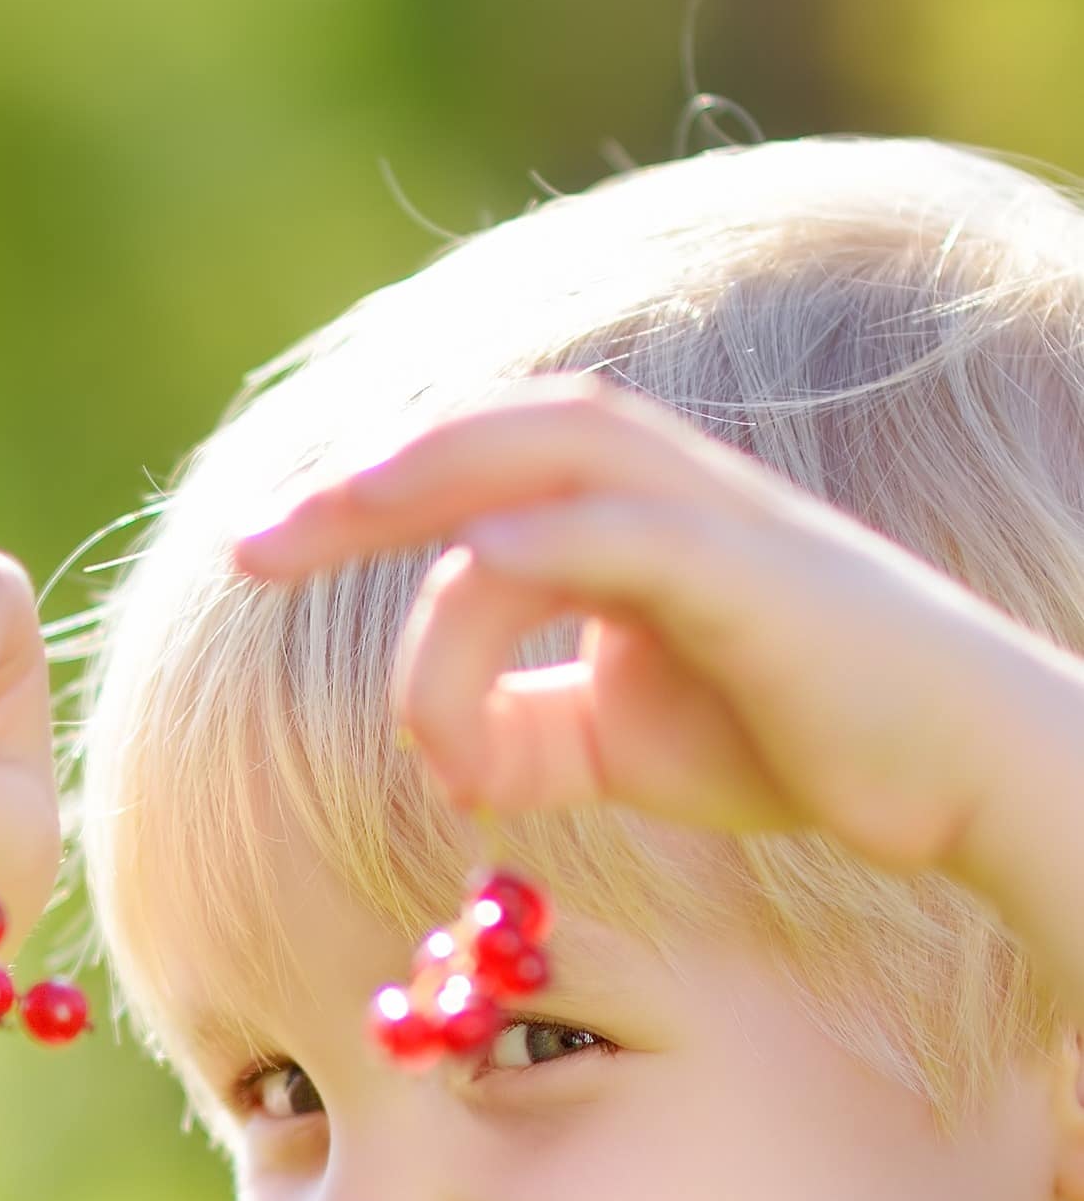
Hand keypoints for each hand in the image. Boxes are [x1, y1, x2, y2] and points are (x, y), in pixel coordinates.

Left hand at [228, 370, 1062, 886]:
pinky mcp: (748, 572)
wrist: (946, 769)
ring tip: (329, 526)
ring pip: (547, 453)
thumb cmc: (789, 741)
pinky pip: (618, 538)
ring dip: (426, 480)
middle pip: (493, 432)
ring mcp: (707, 519)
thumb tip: (433, 746)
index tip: (261, 551)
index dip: (362, 500)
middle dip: (363, 475)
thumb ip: (516, 724)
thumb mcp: (615, 744)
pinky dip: (529, 559)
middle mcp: (658, 491)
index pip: (472, 475)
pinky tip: (466, 595)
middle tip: (253, 539)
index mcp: (620, 518)